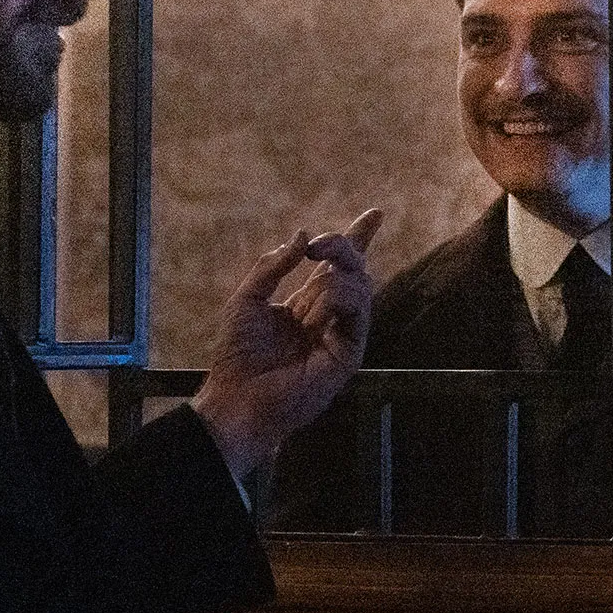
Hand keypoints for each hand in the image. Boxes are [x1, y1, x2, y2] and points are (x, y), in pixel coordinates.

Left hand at [191, 209, 383, 479]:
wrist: (237, 397)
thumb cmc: (238, 355)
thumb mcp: (247, 299)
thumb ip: (272, 266)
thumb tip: (303, 236)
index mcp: (307, 304)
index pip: (337, 267)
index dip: (355, 240)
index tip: (374, 214)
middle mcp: (329, 316)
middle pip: (354, 268)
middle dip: (342, 246)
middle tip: (320, 244)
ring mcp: (342, 334)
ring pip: (359, 285)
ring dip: (333, 280)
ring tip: (307, 303)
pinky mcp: (350, 352)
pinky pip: (357, 311)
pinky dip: (336, 301)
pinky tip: (313, 316)